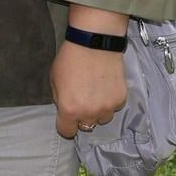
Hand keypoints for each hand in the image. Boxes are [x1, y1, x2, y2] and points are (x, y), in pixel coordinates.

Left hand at [52, 5, 128, 140]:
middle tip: (83, 100)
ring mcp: (107, 107)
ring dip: (98, 110)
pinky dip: (110, 100)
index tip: (68, 117)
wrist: (94, 43)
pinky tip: (106, 85)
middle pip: (86, 126)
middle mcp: (89, 113)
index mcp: (69, 110)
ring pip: (102, 118)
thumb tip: (66, 108)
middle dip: (82, 116)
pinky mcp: (121, 99)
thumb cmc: (70, 59)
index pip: (67, 132)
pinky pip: (114, 107)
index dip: (66, 124)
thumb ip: (60, 100)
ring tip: (96, 92)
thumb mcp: (54, 81)